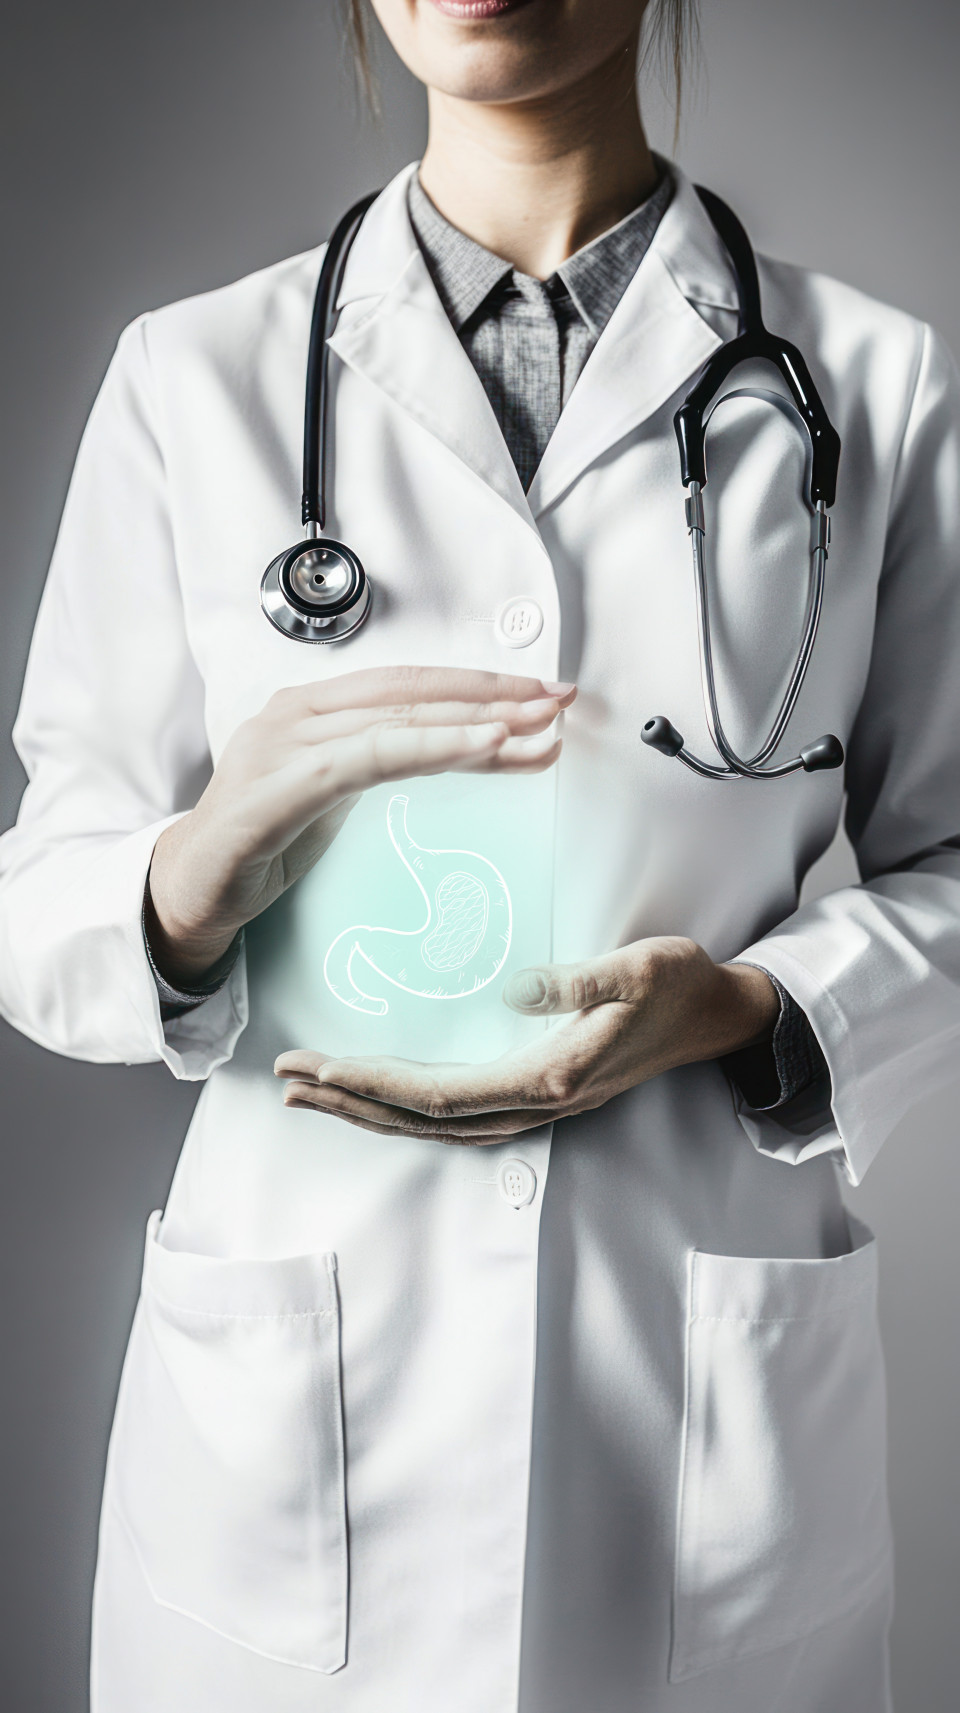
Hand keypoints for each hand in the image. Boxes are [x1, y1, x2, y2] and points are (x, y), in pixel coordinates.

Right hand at [146, 666, 574, 984]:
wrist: (191, 890)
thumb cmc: (265, 840)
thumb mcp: (340, 795)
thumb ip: (391, 764)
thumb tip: (471, 748)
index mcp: (311, 706)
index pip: (407, 684)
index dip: (477, 684)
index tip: (539, 696)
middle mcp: (297, 711)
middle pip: (411, 691)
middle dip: (493, 695)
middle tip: (557, 701)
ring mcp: (284, 742)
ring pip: (398, 718)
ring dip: (476, 720)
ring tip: (536, 726)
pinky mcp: (280, 785)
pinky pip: (370, 757)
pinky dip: (432, 746)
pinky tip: (481, 745)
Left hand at [274, 938, 778, 1141]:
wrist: (723, 1015)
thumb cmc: (681, 983)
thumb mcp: (640, 966)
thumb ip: (580, 980)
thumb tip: (514, 989)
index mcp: (552, 1074)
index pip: (440, 1092)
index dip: (373, 1083)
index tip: (317, 1064)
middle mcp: (539, 1102)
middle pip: (424, 1119)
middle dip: (352, 1101)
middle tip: (286, 1079)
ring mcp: (541, 1104)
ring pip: (437, 1125)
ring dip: (372, 1111)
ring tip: (314, 1092)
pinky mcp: (543, 1092)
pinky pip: (460, 1115)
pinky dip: (410, 1110)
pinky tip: (382, 1096)